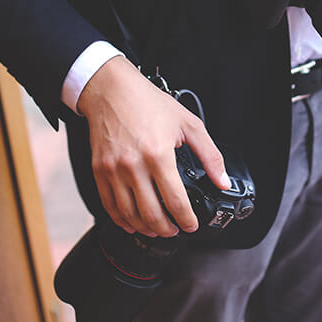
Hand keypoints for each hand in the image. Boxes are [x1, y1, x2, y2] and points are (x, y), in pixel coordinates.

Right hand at [77, 56, 230, 236]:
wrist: (111, 90)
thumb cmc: (148, 103)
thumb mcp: (189, 124)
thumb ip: (210, 155)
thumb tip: (222, 181)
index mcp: (158, 154)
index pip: (175, 201)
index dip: (186, 220)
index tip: (191, 225)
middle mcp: (133, 166)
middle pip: (152, 214)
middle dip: (168, 229)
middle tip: (176, 230)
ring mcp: (113, 170)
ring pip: (129, 215)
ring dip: (146, 228)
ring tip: (158, 229)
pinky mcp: (98, 171)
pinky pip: (109, 206)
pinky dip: (121, 220)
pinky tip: (132, 223)